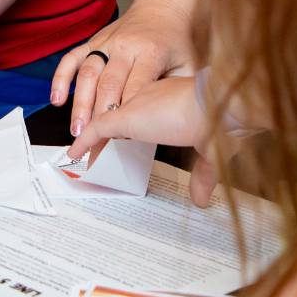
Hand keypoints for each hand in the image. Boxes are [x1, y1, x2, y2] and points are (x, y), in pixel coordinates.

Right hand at [50, 0, 196, 134]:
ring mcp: (107, 43)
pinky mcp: (94, 41)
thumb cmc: (175, 42)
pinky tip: (57, 99)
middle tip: (93, 140)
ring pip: (88, 73)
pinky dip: (61, 77)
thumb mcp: (188, 65)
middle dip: (100, 113)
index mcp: (151, 52)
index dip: (128, 112)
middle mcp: (126, 47)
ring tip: (76, 129)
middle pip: (109, 83)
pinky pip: (73, 57)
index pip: (136, 87)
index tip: (123, 135)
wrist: (161, 8)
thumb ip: (180, 90)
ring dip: (80, 102)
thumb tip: (173, 119)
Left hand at [69, 75, 220, 204]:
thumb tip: (201, 200)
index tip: (130, 137)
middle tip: (99, 146)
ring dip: (93, 136)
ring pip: (105, 118)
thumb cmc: (222, 123)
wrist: (220, 108)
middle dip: (109, 129)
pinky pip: (97, 130)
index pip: (145, 110)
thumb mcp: (211, 151)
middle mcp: (149, 96)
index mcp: (171, 98)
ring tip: (83, 152)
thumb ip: (202, 174)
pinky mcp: (126, 118)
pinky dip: (85, 142)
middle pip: (121, 112)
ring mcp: (136, 106)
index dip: (136, 123)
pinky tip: (74, 153)